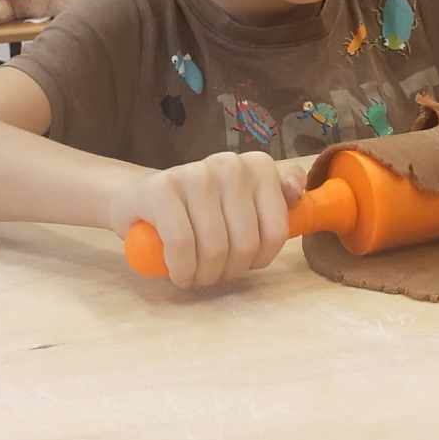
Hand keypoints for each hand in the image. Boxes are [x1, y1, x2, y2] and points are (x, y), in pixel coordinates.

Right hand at [113, 151, 311, 287]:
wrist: (141, 199)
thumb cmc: (199, 210)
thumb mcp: (244, 204)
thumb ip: (277, 198)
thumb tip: (297, 189)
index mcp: (258, 166)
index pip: (275, 231)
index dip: (260, 259)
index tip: (245, 262)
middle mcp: (229, 164)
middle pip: (245, 244)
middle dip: (230, 271)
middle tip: (214, 273)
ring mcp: (195, 173)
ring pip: (215, 248)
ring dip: (205, 275)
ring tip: (197, 274)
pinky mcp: (162, 189)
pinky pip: (182, 245)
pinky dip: (181, 270)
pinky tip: (179, 274)